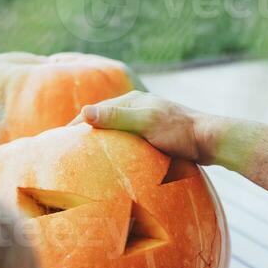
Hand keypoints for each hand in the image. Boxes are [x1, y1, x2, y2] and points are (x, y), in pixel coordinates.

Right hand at [75, 92, 218, 162]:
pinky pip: (129, 143)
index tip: (56, 141)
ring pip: (116, 132)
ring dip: (101, 142)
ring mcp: (147, 122)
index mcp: (131, 102)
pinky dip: (117, 150)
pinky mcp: (157, 136)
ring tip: (86, 160)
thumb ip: (116, 117)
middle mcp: (137, 108)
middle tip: (66, 152)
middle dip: (85, 133)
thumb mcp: (145, 123)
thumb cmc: (180, 132)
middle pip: (103, 121)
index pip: (94, 112)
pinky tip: (115, 165)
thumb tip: (84, 113)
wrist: (211, 140)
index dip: (75, 126)